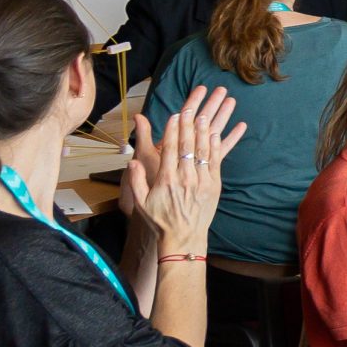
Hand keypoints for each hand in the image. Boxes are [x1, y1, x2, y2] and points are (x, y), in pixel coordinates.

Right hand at [124, 86, 244, 254]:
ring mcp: (201, 182)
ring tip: (206, 115)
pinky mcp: (214, 186)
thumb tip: (131, 160)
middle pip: (187, 146)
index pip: (169, 149)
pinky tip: (216, 134)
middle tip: (191, 108)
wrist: (184, 238)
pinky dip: (216, 147)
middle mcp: (185, 178)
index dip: (172, 131)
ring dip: (204, 131)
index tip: (174, 116)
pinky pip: (215, 162)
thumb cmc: (160, 220)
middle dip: (189, 125)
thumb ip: (135, 180)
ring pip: (203, 151)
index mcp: (166, 180)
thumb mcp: (141, 202)